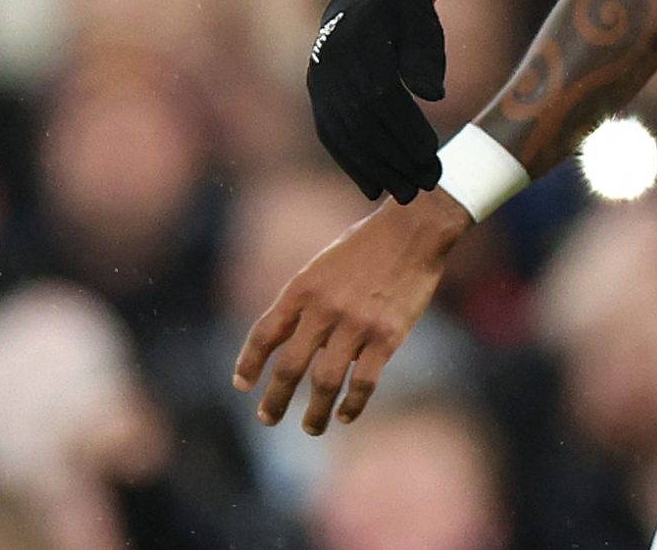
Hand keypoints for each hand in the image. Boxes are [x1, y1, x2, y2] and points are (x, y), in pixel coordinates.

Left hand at [232, 190, 470, 433]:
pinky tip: (345, 415)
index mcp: (303, 288)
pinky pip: (363, 381)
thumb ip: (306, 302)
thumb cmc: (367, 245)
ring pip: (325, 382)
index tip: (242, 384)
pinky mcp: (388, 336)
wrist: (414, 229)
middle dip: (275, 399)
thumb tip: (295, 344)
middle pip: (289, 367)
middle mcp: (324, 309)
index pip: (265, 333)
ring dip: (313, 412)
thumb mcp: (323, 265)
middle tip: (267, 417)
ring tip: (310, 427)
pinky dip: (352, 404)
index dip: (249, 362)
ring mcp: (356, 324)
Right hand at [309, 0, 446, 201]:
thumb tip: (433, 95)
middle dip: (395, 158)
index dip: (405, 129)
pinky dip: (351, 163)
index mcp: (357, 42)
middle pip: (362, 123)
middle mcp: (331, 65)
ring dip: (375, 169)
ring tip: (406, 193)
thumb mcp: (421, 18)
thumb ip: (425, 55)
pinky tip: (372, 187)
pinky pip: (330, 134)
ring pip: (345, 135)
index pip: (381, 96)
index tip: (432, 154)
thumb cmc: (403, 5)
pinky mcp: (318, 92)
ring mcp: (319, 81)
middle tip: (427, 184)